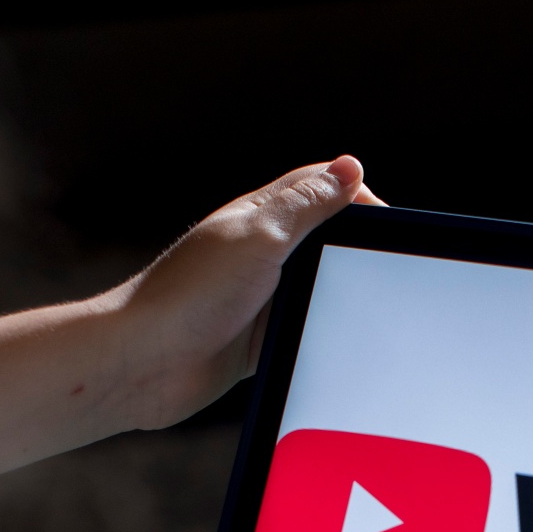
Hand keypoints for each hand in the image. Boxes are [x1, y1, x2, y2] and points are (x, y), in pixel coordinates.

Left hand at [110, 156, 383, 427]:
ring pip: (318, 287)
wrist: (142, 364)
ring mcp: (258, 298)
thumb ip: (306, 205)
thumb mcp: (260, 238)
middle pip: (325, 239)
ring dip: (342, 295)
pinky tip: (341, 344)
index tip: (390, 226)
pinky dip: (323, 334)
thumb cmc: (189, 297)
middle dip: (358, 248)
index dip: (357, 198)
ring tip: (372, 307)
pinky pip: (304, 330)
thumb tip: (349, 167)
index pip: (320, 187)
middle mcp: (260, 253)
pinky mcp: (257, 340)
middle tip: (390, 268)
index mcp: (259, 217)